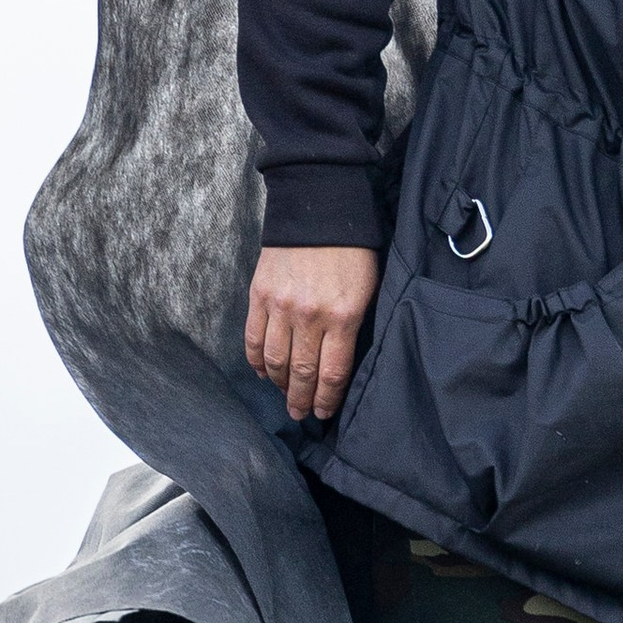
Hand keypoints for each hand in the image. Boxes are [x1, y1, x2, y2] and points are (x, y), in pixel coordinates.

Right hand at [245, 244, 381, 425]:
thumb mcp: (368, 289)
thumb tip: (340, 361)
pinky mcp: (259, 294)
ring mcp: (281, 306)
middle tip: (300, 414)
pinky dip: (257, 360)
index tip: (323, 413)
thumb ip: (354, 326)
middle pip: (302, 373)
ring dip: (278, 384)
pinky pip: (254, 338)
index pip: (332, 373)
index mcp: (343, 316)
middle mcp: (309, 316)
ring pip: (275, 360)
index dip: (327, 399)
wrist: (319, 208)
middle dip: (301, 399)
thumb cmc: (353, 250)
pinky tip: (262, 372)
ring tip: (283, 397)